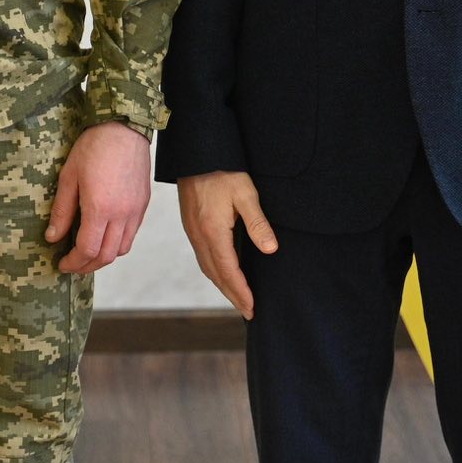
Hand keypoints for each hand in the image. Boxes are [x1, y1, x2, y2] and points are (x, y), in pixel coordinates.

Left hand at [46, 122, 151, 274]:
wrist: (123, 128)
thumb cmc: (93, 147)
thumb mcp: (69, 177)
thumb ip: (61, 211)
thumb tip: (52, 238)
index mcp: (100, 208)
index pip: (87, 250)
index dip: (73, 262)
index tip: (62, 263)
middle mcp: (121, 214)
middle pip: (106, 256)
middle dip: (87, 266)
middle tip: (72, 264)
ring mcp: (135, 210)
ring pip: (122, 249)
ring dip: (103, 257)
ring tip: (88, 253)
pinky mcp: (143, 204)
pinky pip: (132, 234)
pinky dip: (117, 243)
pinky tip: (104, 235)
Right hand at [177, 170, 276, 318]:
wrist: (196, 151)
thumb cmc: (222, 170)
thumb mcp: (245, 194)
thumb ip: (257, 223)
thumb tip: (270, 250)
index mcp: (212, 231)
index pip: (229, 271)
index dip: (241, 291)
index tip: (252, 308)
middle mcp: (199, 236)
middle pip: (216, 274)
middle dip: (232, 294)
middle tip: (248, 311)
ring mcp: (192, 231)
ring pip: (207, 266)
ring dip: (222, 284)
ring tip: (237, 296)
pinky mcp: (191, 224)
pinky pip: (202, 256)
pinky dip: (215, 270)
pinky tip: (223, 270)